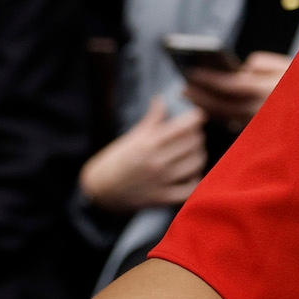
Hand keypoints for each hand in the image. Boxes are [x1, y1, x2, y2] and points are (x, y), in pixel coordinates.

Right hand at [80, 99, 205, 210]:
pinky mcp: (162, 199)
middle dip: (197, 136)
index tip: (196, 117)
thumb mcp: (132, 137)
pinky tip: (189, 174)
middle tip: (192, 135)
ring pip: (197, 163)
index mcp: (148, 142)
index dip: (196, 117)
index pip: (188, 124)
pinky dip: (195, 179)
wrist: (100, 190)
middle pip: (195, 142)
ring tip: (191, 153)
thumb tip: (161, 99)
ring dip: (198, 156)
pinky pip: (192, 188)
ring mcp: (161, 181)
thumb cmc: (116, 159)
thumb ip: (152, 119)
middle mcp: (157, 161)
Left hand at [181, 52, 289, 128]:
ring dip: (207, 108)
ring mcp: (261, 125)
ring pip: (226, 118)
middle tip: (184, 88)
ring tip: (193, 97)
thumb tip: (243, 68)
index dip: (206, 79)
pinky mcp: (263, 134)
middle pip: (221, 105)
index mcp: (266, 90)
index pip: (227, 85)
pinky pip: (236, 126)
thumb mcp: (288, 65)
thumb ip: (262, 63)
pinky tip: (213, 110)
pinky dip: (222, 117)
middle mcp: (260, 110)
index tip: (191, 72)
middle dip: (200, 96)